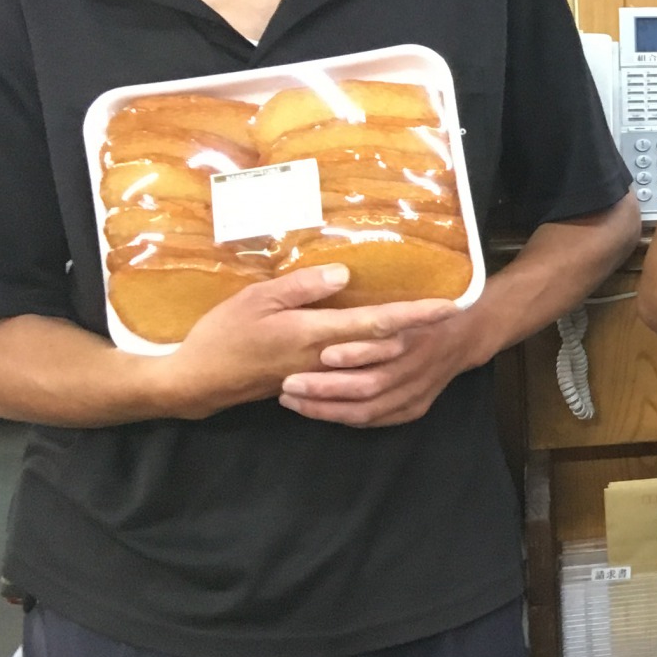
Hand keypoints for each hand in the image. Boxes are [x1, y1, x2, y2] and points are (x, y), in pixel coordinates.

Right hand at [165, 265, 463, 418]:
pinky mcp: (312, 383)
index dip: (414, 315)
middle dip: (422, 331)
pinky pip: (353, 373)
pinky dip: (376, 360)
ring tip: (436, 329)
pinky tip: (392, 350)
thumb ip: (302, 287)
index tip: (448, 306)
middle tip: (457, 313)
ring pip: (373, 363)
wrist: (199, 382)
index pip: (375, 323)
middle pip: (385, 346)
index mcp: (313, 333)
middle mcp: (325, 358)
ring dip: (405, 346)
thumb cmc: (223, 334)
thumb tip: (346, 273)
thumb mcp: (256, 300)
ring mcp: (320, 374)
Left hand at [280, 301, 489, 426]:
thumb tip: (339, 272)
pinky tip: (322, 411)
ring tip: (293, 401)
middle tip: (288, 386)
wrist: (472, 334)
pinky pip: (377, 419)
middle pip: (371, 384)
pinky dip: (348, 417)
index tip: (324, 354)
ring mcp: (418, 391)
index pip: (388, 341)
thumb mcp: (404, 290)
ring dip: (329, 408)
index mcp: (415, 332)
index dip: (358, 351)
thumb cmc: (437, 309)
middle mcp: (418, 365)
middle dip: (326, 388)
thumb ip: (379, 293)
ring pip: (370, 409)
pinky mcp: (415, 407)